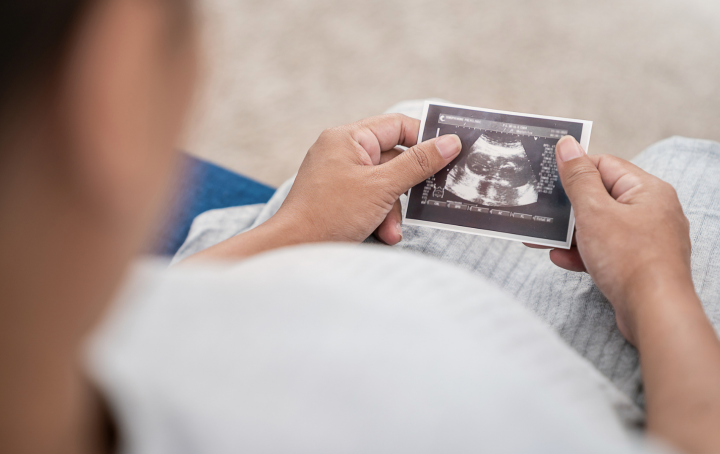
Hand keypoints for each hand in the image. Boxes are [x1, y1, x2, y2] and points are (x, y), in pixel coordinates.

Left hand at [185, 114, 461, 261]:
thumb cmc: (331, 213)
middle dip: (407, 188)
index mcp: (348, 137)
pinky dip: (379, 217)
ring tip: (390, 231)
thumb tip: (451, 143)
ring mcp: (340, 175)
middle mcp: (343, 151)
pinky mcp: (339, 198)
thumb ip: (418, 164)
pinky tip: (381, 234)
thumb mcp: (382, 187)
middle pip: (394, 159)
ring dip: (393, 210)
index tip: (449, 156)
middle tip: (430, 197)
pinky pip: (370, 200)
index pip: (397, 125)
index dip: (425, 139)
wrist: (293, 249)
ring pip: (384, 185)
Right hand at [538, 136, 692, 343]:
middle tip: (541, 212)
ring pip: (599, 227)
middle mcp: (650, 211)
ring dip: (570, 234)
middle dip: (567, 209)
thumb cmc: (630, 259)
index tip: (547, 176)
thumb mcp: (594, 212)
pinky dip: (582, 254)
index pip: (604, 165)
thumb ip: (578, 178)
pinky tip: (562, 260)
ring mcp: (645, 239)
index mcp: (647, 190)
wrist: (654, 312)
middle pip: (600, 198)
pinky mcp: (637, 264)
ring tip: (542, 240)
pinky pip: (605, 251)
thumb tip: (568, 145)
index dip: (574, 169)